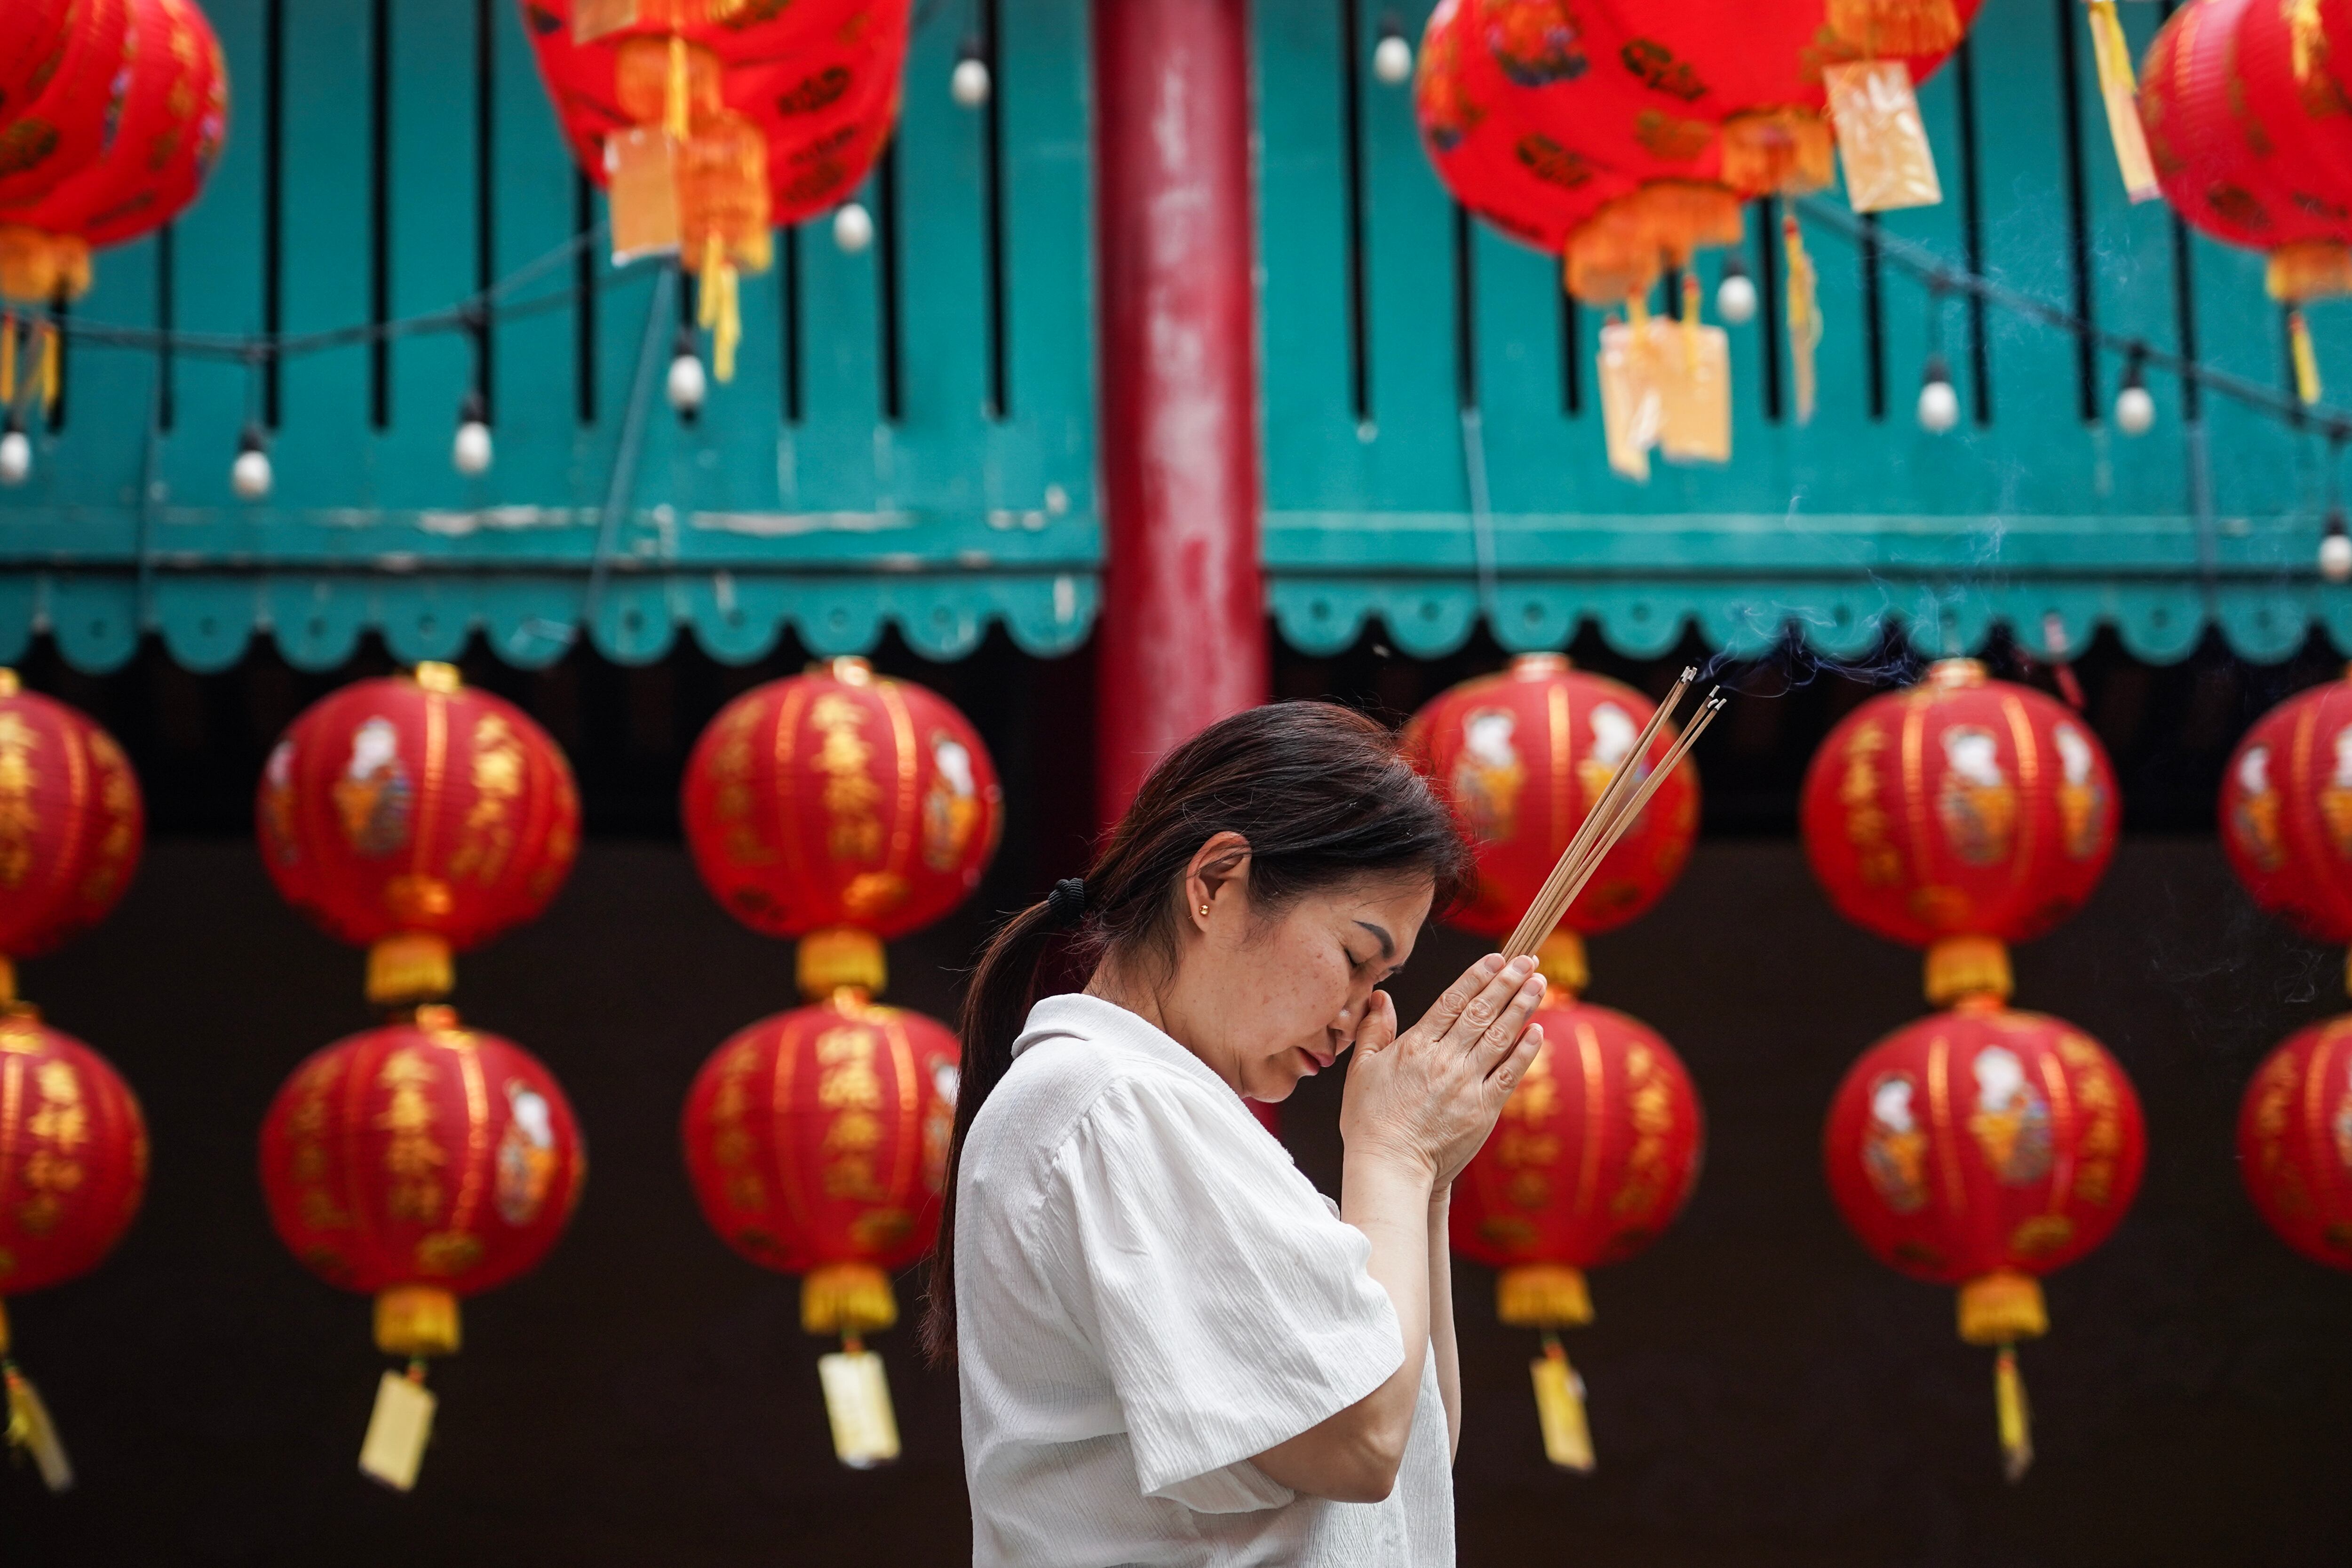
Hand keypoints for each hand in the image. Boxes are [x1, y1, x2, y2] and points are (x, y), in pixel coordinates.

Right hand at [1339, 953, 1546, 1189]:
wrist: (1390, 1167)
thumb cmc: (1370, 1121)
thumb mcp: (1361, 1070)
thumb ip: (1374, 1031)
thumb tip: (1382, 997)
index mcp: (1415, 1047)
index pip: (1452, 1001)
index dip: (1477, 977)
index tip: (1496, 958)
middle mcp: (1444, 1059)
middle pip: (1482, 1012)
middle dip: (1507, 982)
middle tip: (1528, 960)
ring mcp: (1466, 1084)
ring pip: (1500, 1036)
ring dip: (1522, 1006)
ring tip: (1538, 983)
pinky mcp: (1483, 1109)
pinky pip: (1509, 1073)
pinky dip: (1525, 1050)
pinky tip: (1537, 1031)